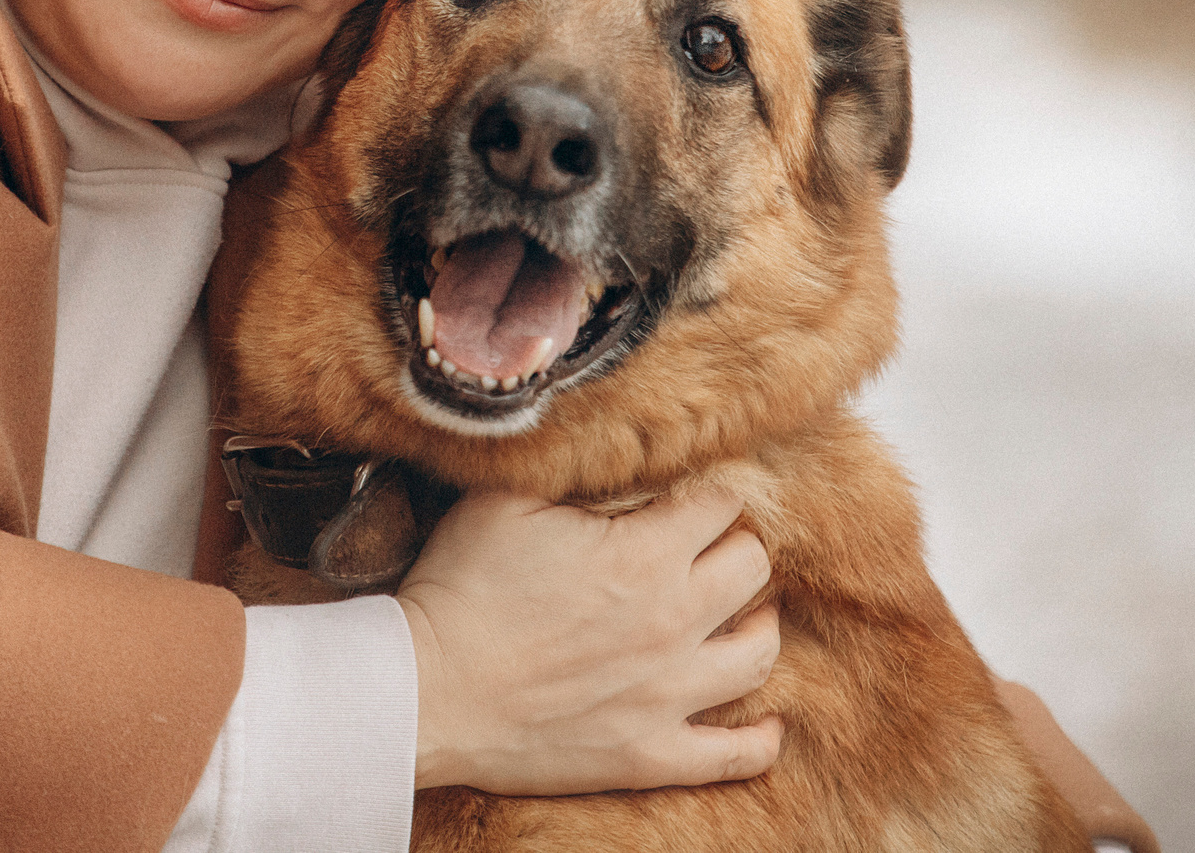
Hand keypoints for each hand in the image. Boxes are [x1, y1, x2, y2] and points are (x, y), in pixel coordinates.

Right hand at [394, 484, 781, 794]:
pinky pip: (736, 754)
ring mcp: (670, 695)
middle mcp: (675, 621)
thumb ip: (570, 466)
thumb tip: (606, 441)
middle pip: (752, 569)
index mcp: (646, 554)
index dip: (704, 492)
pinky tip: (767, 721)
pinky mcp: (651, 753)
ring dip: (758, 626)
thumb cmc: (460, 587)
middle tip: (708, 549)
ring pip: (759, 654)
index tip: (687, 496)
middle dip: (735, 548)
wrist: (427, 689)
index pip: (719, 504)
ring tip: (743, 615)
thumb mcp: (506, 498)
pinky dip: (761, 737)